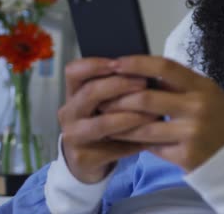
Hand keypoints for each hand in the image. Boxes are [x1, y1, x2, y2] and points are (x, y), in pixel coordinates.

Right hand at [58, 58, 157, 182]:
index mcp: (73, 94)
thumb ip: (115, 88)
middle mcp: (69, 113)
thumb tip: (146, 71)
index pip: (74, 72)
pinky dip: (134, 143)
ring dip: (131, 117)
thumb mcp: (102, 103)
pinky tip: (152, 138)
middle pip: (90, 93)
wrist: (84, 161)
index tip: (118, 62)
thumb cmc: (101, 123)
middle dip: (120, 85)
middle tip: (144, 84)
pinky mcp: (83, 158)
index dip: (95, 65)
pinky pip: (113, 148)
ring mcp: (73, 136)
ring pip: (103, 123)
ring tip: (154, 114)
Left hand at [101, 56, 223, 172]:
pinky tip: (123, 137)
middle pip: (146, 99)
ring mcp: (191, 133)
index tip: (116, 63)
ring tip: (105, 117)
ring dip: (119, 122)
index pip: (165, 67)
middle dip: (118, 98)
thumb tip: (140, 73)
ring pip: (143, 127)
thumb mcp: (207, 92)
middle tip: (102, 97)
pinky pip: (151, 147)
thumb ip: (178, 84)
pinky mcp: (185, 156)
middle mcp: (197, 108)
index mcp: (203, 87)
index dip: (137, 63)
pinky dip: (134, 141)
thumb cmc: (220, 118)